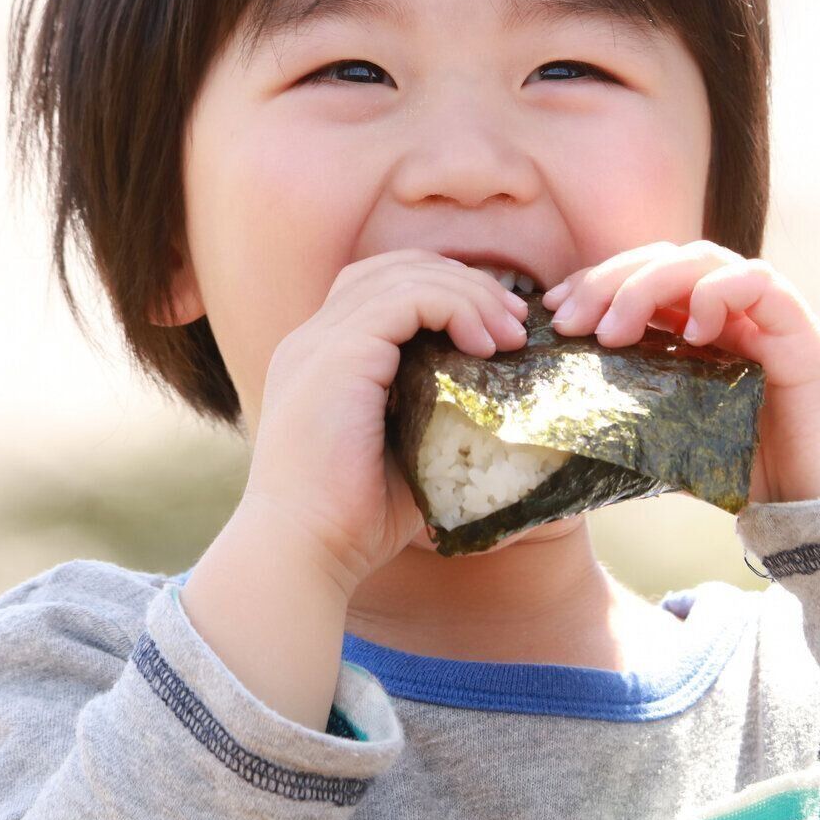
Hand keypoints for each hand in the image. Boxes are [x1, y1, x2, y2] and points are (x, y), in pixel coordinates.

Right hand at [244, 250, 531, 594]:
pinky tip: (484, 346)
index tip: (499, 330)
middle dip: (464, 283)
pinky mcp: (337, 355)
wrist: (303, 552)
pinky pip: (406, 298)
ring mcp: (319, 342)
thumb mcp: (407, 453)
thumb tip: (503, 409)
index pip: (382, 287)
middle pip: (395, 267)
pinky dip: (455, 308)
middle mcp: (313, 338)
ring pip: (406, 275)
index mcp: (322, 357)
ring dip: (470, 295)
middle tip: (515, 323)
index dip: (445, 292)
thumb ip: (436, 416)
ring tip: (510, 336)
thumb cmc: (354, 521)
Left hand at [541, 240, 819, 503]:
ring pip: (705, 262)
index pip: (644, 283)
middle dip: (610, 279)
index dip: (596, 286)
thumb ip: (642, 436)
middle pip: (666, 261)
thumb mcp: (687, 453)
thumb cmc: (772, 482)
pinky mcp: (803, 335)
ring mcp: (770, 320)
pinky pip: (761, 283)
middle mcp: (734, 318)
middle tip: (571, 320)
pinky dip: (719, 292)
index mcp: (704, 337)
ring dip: (649, 284)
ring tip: (615, 331)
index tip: (554, 313)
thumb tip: (568, 444)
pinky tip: (691, 328)